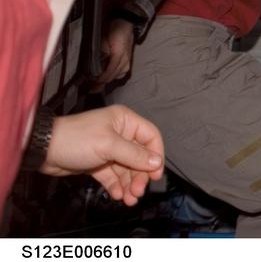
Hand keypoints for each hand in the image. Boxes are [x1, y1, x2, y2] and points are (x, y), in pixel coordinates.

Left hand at [40, 105, 164, 205]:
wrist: (43, 150)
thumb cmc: (77, 140)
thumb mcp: (109, 145)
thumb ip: (134, 154)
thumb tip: (157, 163)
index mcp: (125, 121)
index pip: (150, 137)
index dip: (155, 155)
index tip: (155, 175)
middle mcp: (120, 134)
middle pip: (139, 157)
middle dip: (140, 175)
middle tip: (138, 192)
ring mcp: (108, 150)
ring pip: (126, 169)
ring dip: (129, 184)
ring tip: (129, 199)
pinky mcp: (97, 163)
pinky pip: (112, 175)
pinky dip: (116, 185)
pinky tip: (118, 195)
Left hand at [94, 20, 135, 87]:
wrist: (125, 22)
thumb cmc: (112, 29)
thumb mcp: (102, 39)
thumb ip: (99, 52)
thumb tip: (93, 67)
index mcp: (118, 54)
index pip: (108, 73)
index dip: (99, 80)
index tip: (90, 83)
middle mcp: (125, 60)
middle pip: (112, 77)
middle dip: (101, 83)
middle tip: (89, 87)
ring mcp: (128, 61)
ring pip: (117, 76)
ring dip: (107, 80)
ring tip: (96, 84)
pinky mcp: (128, 61)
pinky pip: (121, 73)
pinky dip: (113, 76)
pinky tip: (107, 76)